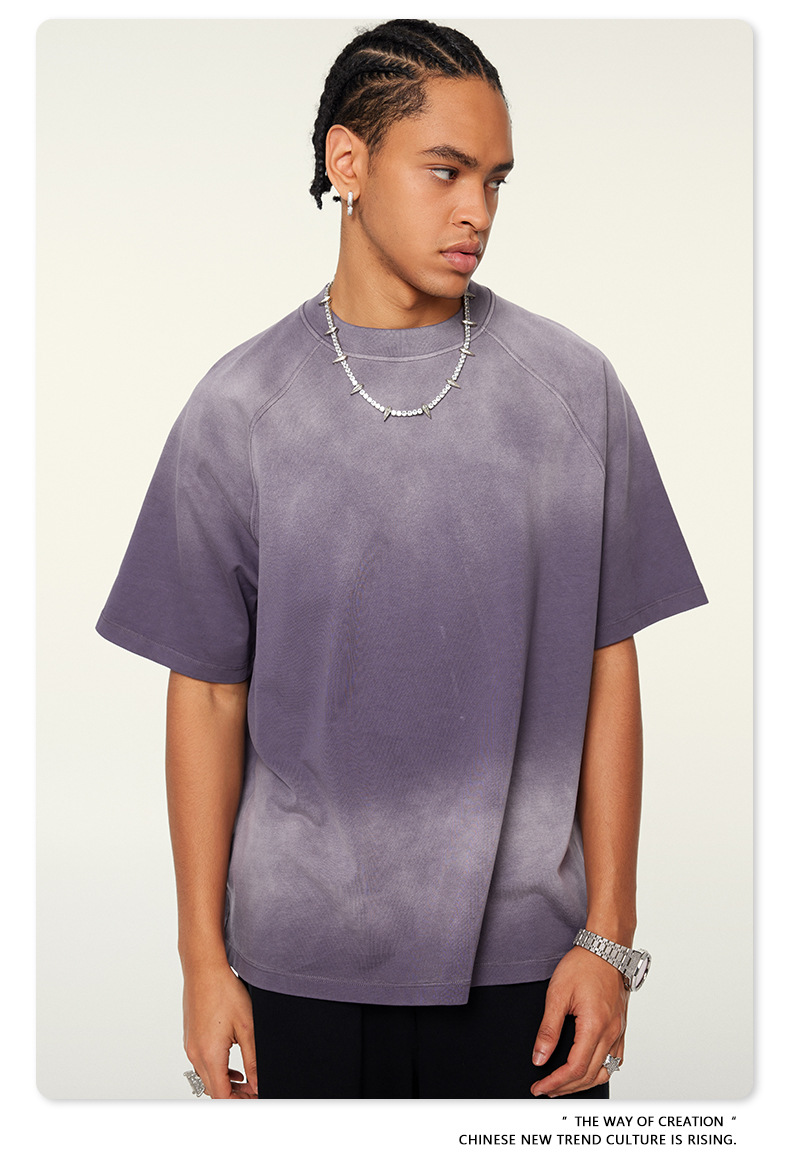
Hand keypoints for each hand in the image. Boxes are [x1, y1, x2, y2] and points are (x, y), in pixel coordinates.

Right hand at [182, 961, 257, 1098]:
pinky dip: (218, 1071)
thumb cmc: (224, 991)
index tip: (255, 1100)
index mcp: (209, 1054)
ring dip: (226, 1084)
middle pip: (213, 1090)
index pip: (221, 1096)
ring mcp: (191, 1046)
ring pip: (207, 1078)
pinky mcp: (191, 1038)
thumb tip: (258, 1083)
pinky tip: (234, 1067)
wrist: (204, 969)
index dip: (240, 1102)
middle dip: (235, 1096)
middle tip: (256, 1092)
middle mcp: (195, 1054)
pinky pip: (203, 1064)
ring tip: (249, 1082)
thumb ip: (253, 1060)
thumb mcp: (247, 1027)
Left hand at [530, 946, 627, 1096]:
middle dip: (565, 1087)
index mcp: (594, 1026)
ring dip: (584, 1083)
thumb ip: (548, 1029)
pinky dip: (600, 1071)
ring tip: (563, 1084)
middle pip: (589, 1075)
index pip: (575, 1068)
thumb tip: (539, 1058)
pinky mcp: (621, 1027)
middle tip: (545, 1089)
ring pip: (605, 1072)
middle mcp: (611, 1032)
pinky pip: (615, 1059)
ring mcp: (619, 1031)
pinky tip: (587, 1070)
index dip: (555, 1082)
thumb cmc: (583, 965)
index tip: (540, 1087)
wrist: (606, 948)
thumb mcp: (557, 994)